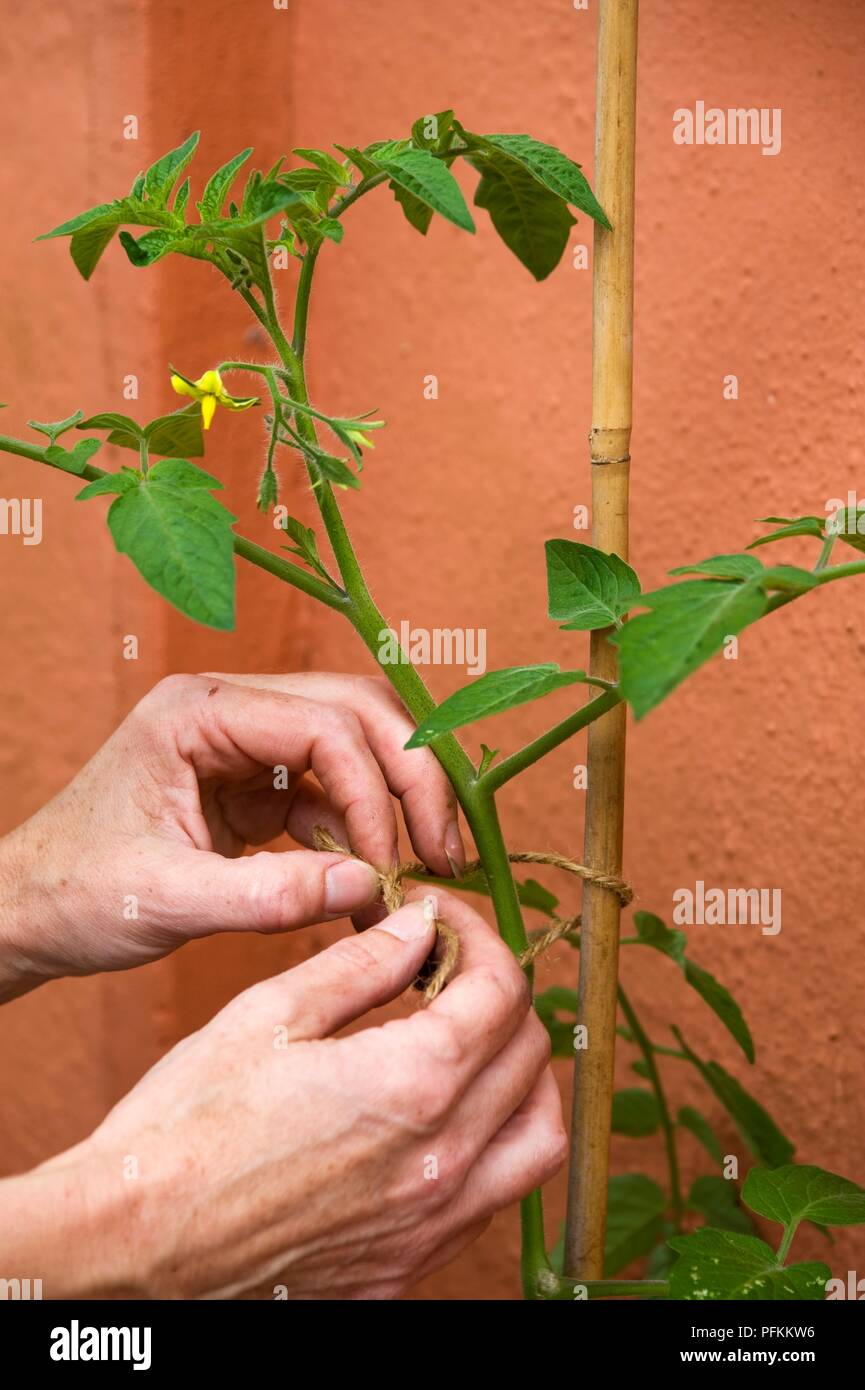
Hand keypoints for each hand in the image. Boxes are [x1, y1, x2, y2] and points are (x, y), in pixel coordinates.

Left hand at [0, 672, 464, 998]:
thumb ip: (267, 898)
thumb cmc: (74, 895)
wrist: (28, 912)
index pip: (324, 723)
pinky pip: (334, 795)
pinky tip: (375, 885)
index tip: (393, 867)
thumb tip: (369, 891)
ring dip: (397, 806)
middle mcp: (232, 711)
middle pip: (358, 715)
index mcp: (200, 712)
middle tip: (446, 851)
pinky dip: (364, 836)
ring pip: (357, 749)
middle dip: (411, 780)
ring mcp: (248, 746)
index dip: (375, 792)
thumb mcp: (164, 901)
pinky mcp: (257, 786)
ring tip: (426, 870)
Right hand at [12, 890, 564, 1298]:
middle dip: (499, 992)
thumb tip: (419, 928)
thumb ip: (361, 965)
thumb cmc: (186, 1125)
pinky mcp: (408, 1268)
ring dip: (522, 1075)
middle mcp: (443, 1160)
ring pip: (537, 1137)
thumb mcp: (269, 1015)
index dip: (477, 936)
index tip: (438, 919)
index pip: (501, 990)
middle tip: (447, 967)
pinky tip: (442, 1121)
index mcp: (413, 1083)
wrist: (133, 1243)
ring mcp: (431, 1224)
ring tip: (472, 1043)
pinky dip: (493, 1145)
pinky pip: (494, 1200)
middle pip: (530, 1054)